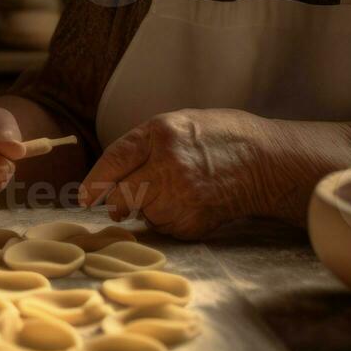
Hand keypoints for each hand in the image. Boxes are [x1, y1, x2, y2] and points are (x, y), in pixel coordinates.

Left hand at [78, 108, 293, 238]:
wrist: (265, 162)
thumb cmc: (219, 138)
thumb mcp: (178, 124)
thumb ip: (144, 146)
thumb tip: (110, 177)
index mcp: (161, 134)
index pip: (114, 160)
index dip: (95, 181)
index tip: (84, 196)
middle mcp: (167, 165)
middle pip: (120, 194)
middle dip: (115, 200)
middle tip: (118, 203)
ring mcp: (180, 197)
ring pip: (141, 213)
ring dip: (147, 208)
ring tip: (174, 192)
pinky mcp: (192, 222)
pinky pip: (163, 227)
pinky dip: (168, 219)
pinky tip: (188, 204)